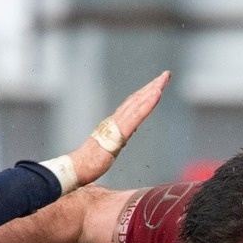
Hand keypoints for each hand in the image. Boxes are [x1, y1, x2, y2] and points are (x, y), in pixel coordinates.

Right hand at [68, 71, 170, 186]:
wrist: (77, 167)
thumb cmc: (88, 164)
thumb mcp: (104, 151)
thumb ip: (111, 143)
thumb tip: (116, 142)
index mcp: (113, 124)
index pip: (131, 106)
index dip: (144, 94)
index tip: (156, 85)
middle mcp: (115, 120)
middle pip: (136, 99)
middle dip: (152, 86)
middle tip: (165, 75)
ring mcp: (117, 124)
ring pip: (137, 102)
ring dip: (152, 89)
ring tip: (163, 79)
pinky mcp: (120, 131)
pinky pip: (137, 114)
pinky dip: (148, 103)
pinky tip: (157, 93)